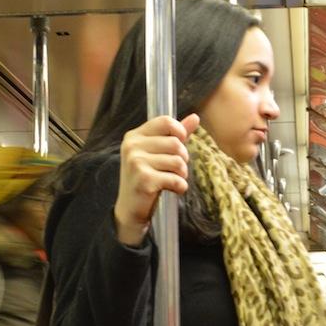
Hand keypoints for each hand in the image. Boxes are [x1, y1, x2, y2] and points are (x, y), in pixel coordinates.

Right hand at [114, 114, 199, 245]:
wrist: (130, 209)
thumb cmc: (146, 178)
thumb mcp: (157, 153)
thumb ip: (175, 135)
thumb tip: (195, 117)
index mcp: (134, 136)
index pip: (165, 121)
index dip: (179, 132)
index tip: (181, 144)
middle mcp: (132, 146)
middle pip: (175, 143)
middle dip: (183, 159)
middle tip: (176, 170)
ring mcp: (136, 162)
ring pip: (178, 162)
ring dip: (182, 174)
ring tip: (173, 180)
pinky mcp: (144, 179)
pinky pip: (176, 179)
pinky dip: (180, 187)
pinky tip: (172, 190)